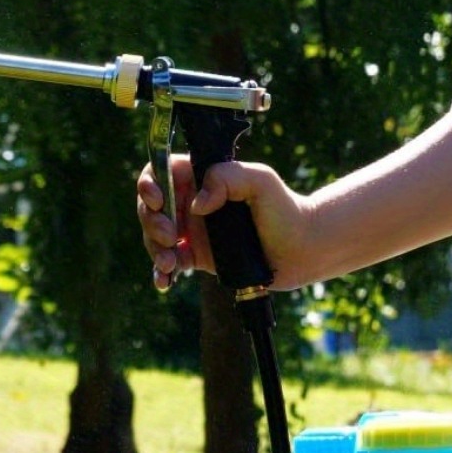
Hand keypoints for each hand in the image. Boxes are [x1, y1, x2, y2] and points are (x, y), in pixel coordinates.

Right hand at [137, 156, 314, 291]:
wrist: (302, 250)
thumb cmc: (286, 209)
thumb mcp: (261, 181)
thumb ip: (228, 177)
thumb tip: (197, 203)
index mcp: (202, 179)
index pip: (161, 171)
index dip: (149, 183)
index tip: (157, 200)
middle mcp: (192, 203)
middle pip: (150, 207)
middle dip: (151, 222)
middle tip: (170, 236)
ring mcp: (191, 231)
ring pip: (154, 237)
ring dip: (154, 250)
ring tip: (170, 263)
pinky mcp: (195, 257)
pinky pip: (167, 264)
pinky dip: (160, 273)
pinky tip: (165, 280)